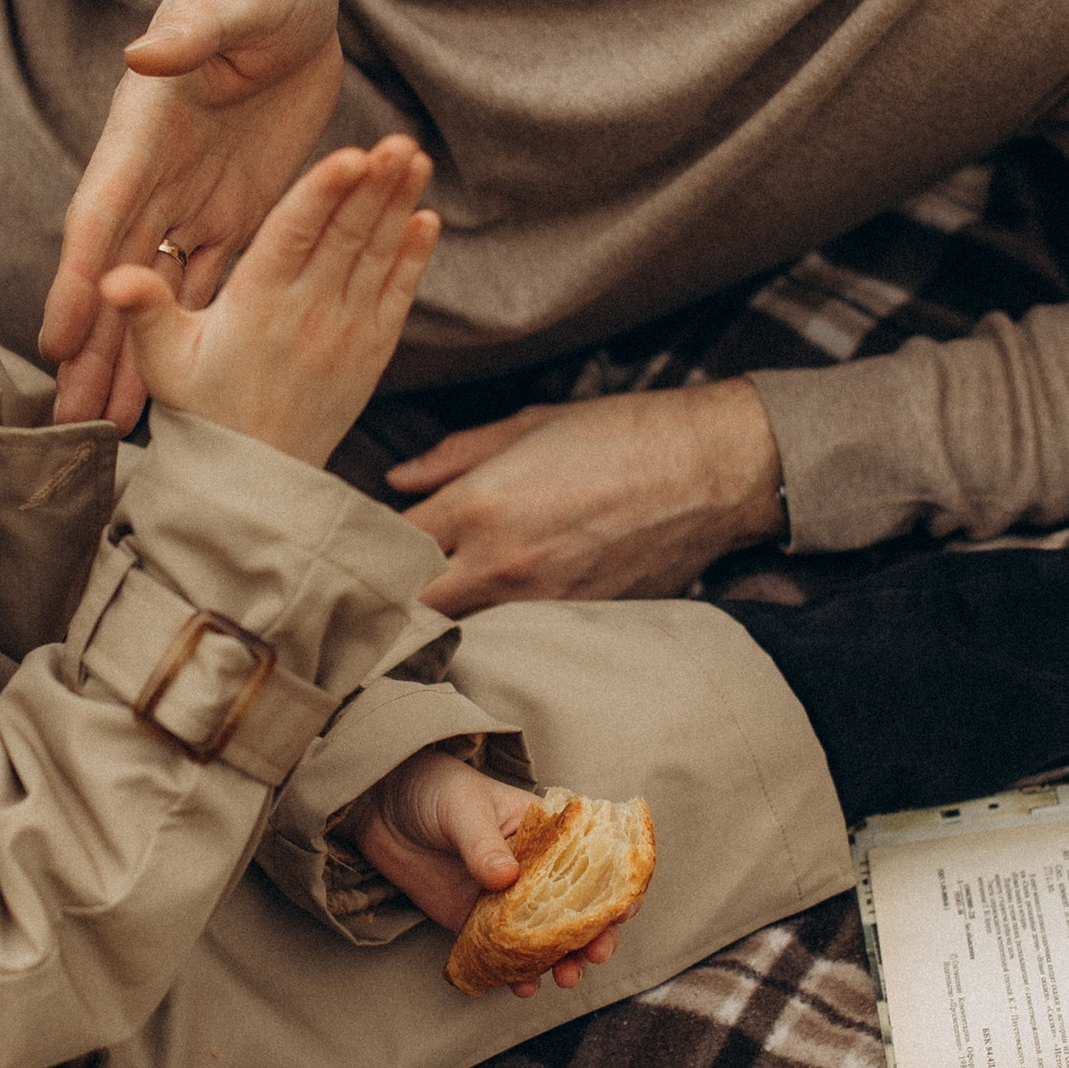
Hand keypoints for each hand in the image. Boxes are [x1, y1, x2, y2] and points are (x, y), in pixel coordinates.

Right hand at [45, 0, 345, 430]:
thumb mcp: (229, 1)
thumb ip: (192, 30)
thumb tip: (148, 52)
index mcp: (142, 132)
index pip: (100, 215)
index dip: (77, 278)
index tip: (56, 338)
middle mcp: (156, 175)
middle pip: (116, 274)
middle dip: (94, 347)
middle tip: (73, 418)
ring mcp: (194, 196)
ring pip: (159, 292)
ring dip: (137, 357)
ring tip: (117, 425)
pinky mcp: (239, 207)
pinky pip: (215, 282)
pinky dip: (197, 331)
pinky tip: (182, 382)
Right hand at [98, 137, 437, 467]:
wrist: (253, 481)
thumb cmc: (201, 410)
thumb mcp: (163, 361)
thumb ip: (144, 311)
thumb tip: (112, 277)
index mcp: (256, 306)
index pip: (293, 236)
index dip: (322, 192)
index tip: (352, 154)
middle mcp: (307, 315)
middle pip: (346, 236)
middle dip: (374, 185)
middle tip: (399, 139)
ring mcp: (344, 334)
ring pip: (376, 257)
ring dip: (399, 206)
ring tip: (416, 158)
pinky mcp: (369, 354)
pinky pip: (397, 297)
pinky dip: (414, 258)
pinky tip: (427, 220)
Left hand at [347, 750, 622, 994]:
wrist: (383, 807)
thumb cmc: (436, 791)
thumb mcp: (463, 808)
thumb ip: (483, 843)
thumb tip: (505, 878)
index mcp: (549, 835)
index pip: (595, 862)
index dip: (616, 888)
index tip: (622, 910)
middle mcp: (537, 873)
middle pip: (579, 911)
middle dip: (594, 936)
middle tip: (594, 954)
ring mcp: (509, 902)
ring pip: (546, 940)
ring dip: (562, 962)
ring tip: (564, 978)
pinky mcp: (477, 925)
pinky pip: (504, 955)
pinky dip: (515, 973)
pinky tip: (520, 986)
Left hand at [388, 381, 782, 613]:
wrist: (709, 471)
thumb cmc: (619, 434)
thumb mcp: (528, 425)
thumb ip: (455, 456)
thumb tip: (399, 479)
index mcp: (481, 504)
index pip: (390, 548)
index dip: (368, 552)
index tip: (360, 552)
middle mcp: (501, 564)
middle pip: (412, 610)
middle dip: (390, 604)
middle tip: (377, 598)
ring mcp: (539, 604)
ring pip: (458, 636)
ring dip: (438, 628)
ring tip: (424, 617)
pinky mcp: (574, 625)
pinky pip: (513, 641)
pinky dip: (493, 636)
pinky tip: (488, 624)